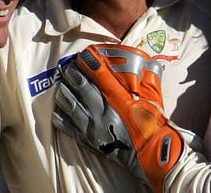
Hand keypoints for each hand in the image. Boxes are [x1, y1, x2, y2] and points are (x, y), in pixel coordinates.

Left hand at [53, 44, 182, 192]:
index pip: (101, 76)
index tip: (83, 56)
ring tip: (60, 86)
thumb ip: (149, 82)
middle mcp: (104, 112)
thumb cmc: (154, 126)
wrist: (151, 154)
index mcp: (121, 100)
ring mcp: (95, 127)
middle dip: (73, 76)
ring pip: (72, 106)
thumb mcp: (154, 100)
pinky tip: (56, 111)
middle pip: (83, 89)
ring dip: (64, 94)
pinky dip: (61, 118)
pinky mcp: (90, 141)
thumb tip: (150, 65)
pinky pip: (70, 128)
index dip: (89, 64)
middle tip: (67, 68)